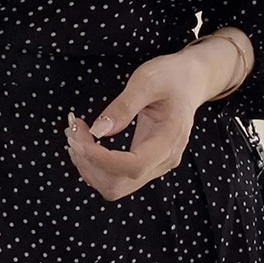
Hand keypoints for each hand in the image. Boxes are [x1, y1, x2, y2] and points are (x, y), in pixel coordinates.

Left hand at [63, 31, 251, 200]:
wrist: (190, 81)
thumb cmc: (171, 76)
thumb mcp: (147, 81)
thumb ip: (124, 106)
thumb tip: (98, 130)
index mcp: (169, 139)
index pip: (132, 166)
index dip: (100, 159)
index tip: (78, 137)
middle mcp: (164, 160)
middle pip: (119, 184)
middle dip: (89, 163)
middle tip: (73, 132)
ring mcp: (156, 166)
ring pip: (114, 186)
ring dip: (88, 166)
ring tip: (75, 136)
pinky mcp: (146, 164)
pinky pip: (116, 177)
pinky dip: (94, 165)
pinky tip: (85, 143)